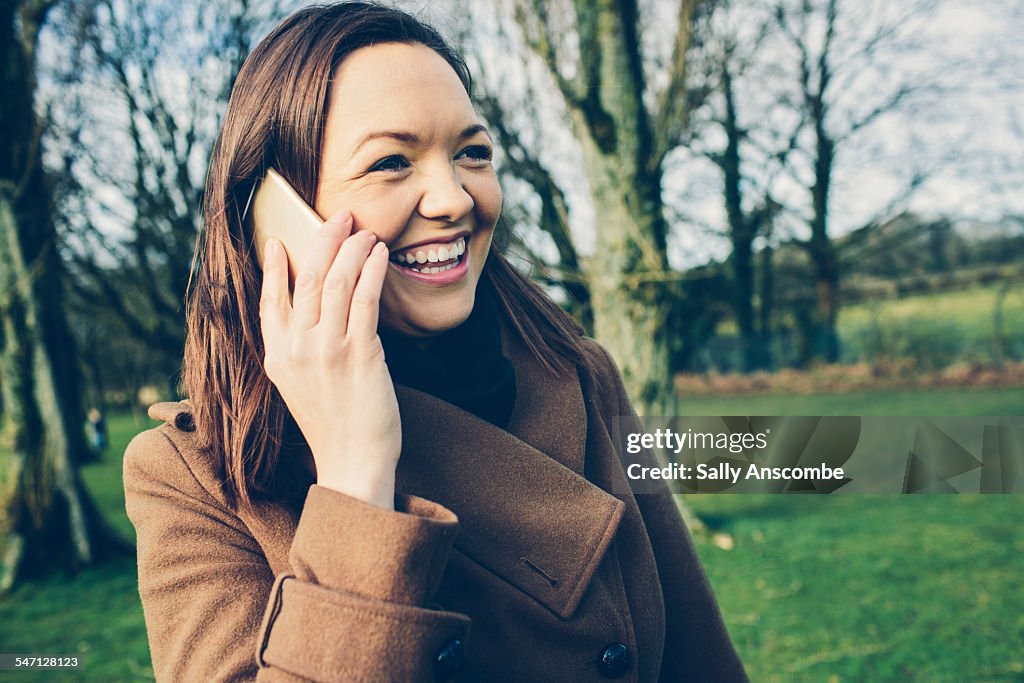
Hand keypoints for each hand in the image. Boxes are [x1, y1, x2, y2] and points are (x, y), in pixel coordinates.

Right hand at [260, 211, 400, 508]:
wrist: (352, 462)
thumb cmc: (333, 424)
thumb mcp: (300, 385)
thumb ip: (298, 348)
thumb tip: (312, 310)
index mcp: (276, 356)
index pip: (268, 300)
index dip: (272, 268)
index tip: (277, 241)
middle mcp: (296, 349)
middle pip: (305, 279)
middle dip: (323, 240)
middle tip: (340, 216)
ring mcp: (326, 350)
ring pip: (335, 282)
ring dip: (352, 249)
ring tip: (365, 231)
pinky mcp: (359, 354)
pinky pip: (364, 299)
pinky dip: (371, 271)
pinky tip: (379, 254)